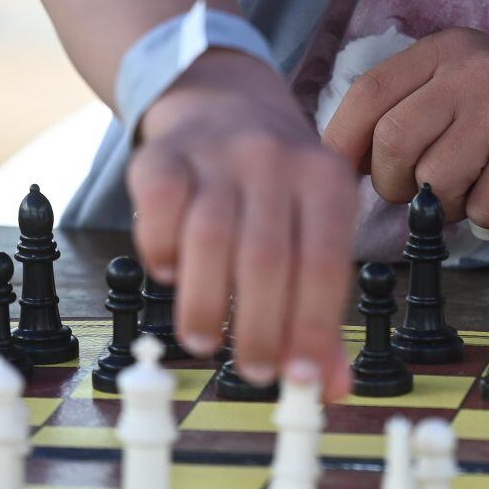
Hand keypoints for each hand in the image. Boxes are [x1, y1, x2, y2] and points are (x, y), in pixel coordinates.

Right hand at [126, 51, 357, 395]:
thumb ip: (320, 309)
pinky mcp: (163, 156)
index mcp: (325, 179)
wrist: (222, 99)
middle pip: (266, 258)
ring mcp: (216, 153)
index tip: (301, 379)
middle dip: (260, 328)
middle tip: (254, 370)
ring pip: (209, 238)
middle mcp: (274, 158)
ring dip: (207, 302)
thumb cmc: (276, 184)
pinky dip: (160, 252)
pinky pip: (158, 211)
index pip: (324, 263)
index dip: (312, 327)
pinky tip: (169, 275)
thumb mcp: (314, 226)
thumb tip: (330, 389)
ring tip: (207, 341)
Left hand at [319, 29, 488, 231]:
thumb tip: (356, 168)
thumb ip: (424, 112)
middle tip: (429, 195)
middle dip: (399, 186)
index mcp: (451, 50)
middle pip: (392, 144)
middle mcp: (473, 70)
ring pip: (434, 184)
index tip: (346, 175)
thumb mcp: (482, 89)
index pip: (368, 93)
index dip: (345, 141)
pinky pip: (484, 210)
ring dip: (456, 206)